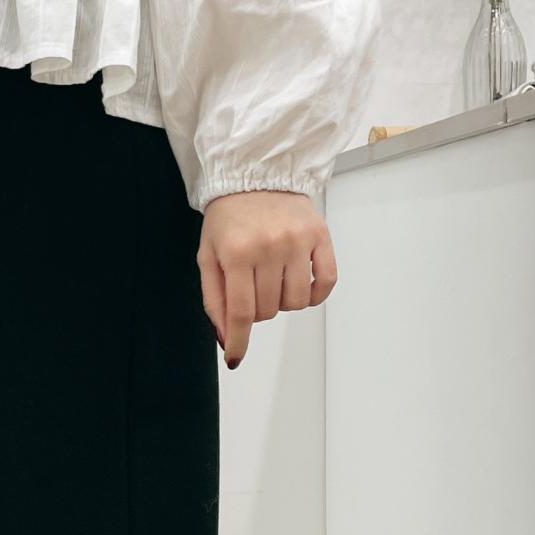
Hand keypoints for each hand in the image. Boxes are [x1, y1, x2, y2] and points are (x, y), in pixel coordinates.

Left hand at [197, 191, 337, 369]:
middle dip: (257, 310)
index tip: (236, 358)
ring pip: (296, 302)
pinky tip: (300, 284)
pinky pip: (326, 283)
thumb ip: (215, 298)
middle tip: (252, 286)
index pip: (242, 311)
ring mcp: (298, 242)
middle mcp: (270, 247)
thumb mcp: (208, 255)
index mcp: (237, 252)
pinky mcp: (321, 236)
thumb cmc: (229, 218)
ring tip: (273, 279)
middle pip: (268, 310)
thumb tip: (227, 337)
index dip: (239, 340)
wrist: (255, 176)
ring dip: (283, 301)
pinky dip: (314, 294)